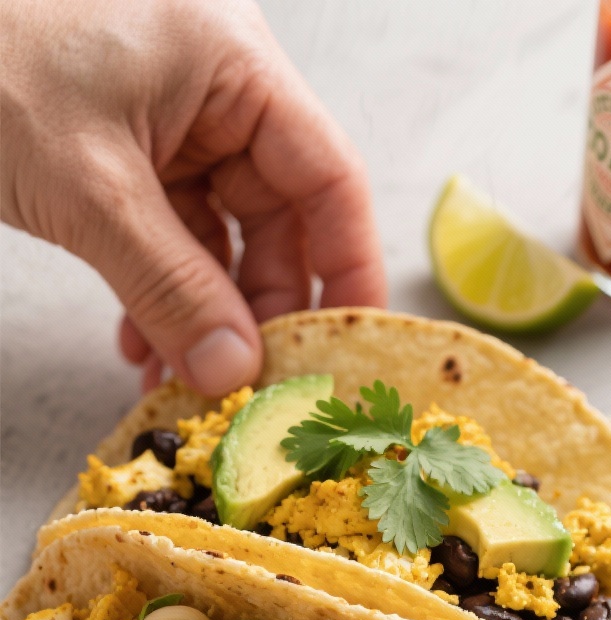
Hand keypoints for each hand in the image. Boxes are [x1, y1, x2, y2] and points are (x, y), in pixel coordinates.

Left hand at [1, 0, 385, 394]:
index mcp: (236, 68)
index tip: (347, 351)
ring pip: (220, 241)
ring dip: (202, 318)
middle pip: (278, 222)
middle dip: (258, 314)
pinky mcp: (129, 156)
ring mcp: (173, 126)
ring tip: (183, 385)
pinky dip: (158, 296)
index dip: (349, 271)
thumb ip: (169, 285)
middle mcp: (218, 95)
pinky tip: (139, 347)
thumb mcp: (90, 188)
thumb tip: (233, 371)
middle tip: (248, 389)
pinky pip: (167, 239)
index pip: (329, 181)